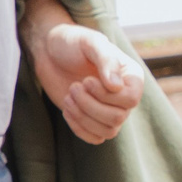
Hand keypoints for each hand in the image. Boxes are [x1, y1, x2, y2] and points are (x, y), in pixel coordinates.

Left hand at [23, 0, 144, 144]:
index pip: (131, 99)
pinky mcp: (92, 119)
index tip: (86, 80)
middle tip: (74, 87)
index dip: (106, 96)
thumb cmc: (73, 42)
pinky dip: (79, 128)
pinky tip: (67, 108)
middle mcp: (124, 96)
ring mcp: (108, 109)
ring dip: (83, 117)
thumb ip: (106, 60)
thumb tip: (116, 87)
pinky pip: (95, 138)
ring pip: (108, 131)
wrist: (50, 51)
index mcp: (131, 77)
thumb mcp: (90, 42)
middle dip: (90, 105)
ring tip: (68, 95)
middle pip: (118, 118)